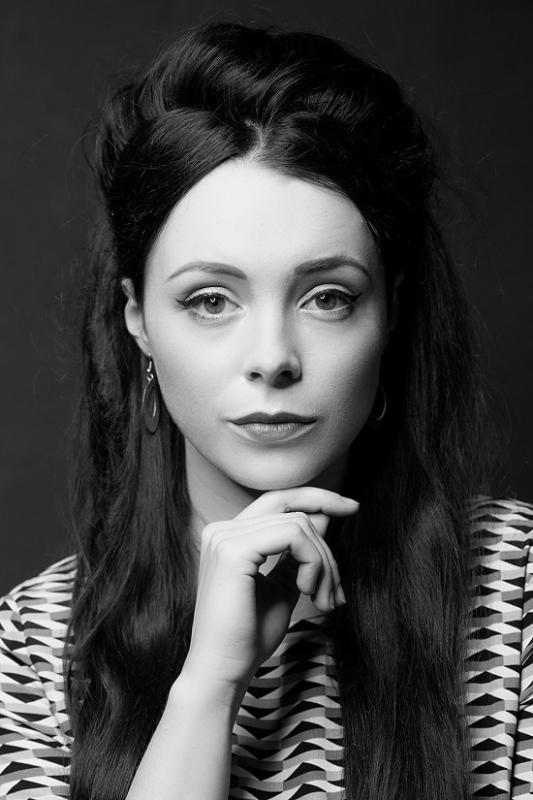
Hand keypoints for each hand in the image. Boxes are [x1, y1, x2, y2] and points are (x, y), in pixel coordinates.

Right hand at [180, 487, 358, 694]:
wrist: (224, 671)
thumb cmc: (249, 636)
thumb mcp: (284, 585)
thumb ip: (299, 551)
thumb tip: (323, 516)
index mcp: (229, 535)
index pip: (279, 500)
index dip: (317, 497)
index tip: (352, 507)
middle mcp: (222, 529)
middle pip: (294, 511)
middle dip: (327, 548)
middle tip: (336, 594)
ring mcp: (225, 537)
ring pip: (299, 525)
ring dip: (323, 564)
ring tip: (323, 601)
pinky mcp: (233, 550)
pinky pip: (293, 536)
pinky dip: (313, 563)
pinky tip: (308, 592)